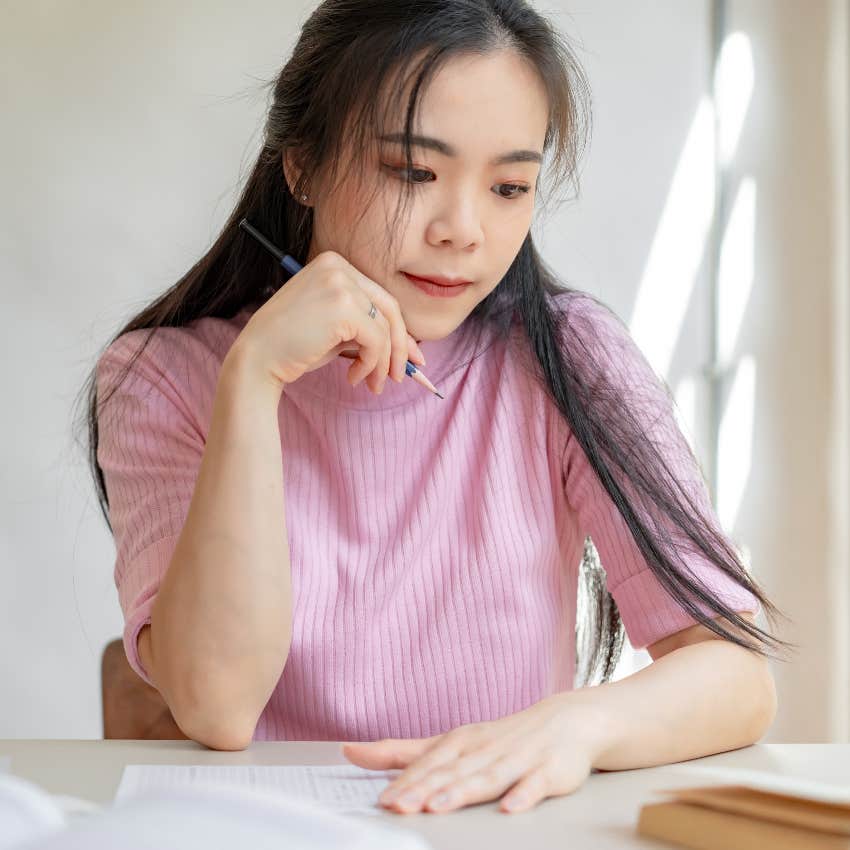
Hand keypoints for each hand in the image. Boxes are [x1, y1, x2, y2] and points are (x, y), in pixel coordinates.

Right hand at [232, 249, 425, 393]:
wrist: (258, 358)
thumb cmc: (292, 346)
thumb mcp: (333, 327)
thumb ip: (364, 326)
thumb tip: (406, 345)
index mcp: (334, 264)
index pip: (379, 297)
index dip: (398, 329)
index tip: (408, 355)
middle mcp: (338, 267)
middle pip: (389, 308)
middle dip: (401, 345)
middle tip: (401, 374)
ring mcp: (341, 284)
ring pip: (385, 328)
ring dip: (383, 362)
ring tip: (372, 384)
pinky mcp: (344, 307)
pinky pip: (376, 341)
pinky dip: (371, 364)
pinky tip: (354, 378)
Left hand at [340, 693, 603, 814]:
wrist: (565, 721)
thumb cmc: (501, 737)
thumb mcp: (450, 742)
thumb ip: (402, 751)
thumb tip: (351, 751)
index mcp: (460, 742)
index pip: (428, 764)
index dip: (404, 782)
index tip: (382, 801)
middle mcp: (484, 749)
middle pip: (452, 772)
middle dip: (424, 789)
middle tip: (398, 806)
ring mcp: (517, 759)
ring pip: (487, 778)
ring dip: (463, 791)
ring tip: (440, 806)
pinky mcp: (549, 771)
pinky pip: (536, 784)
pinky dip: (524, 794)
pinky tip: (511, 807)